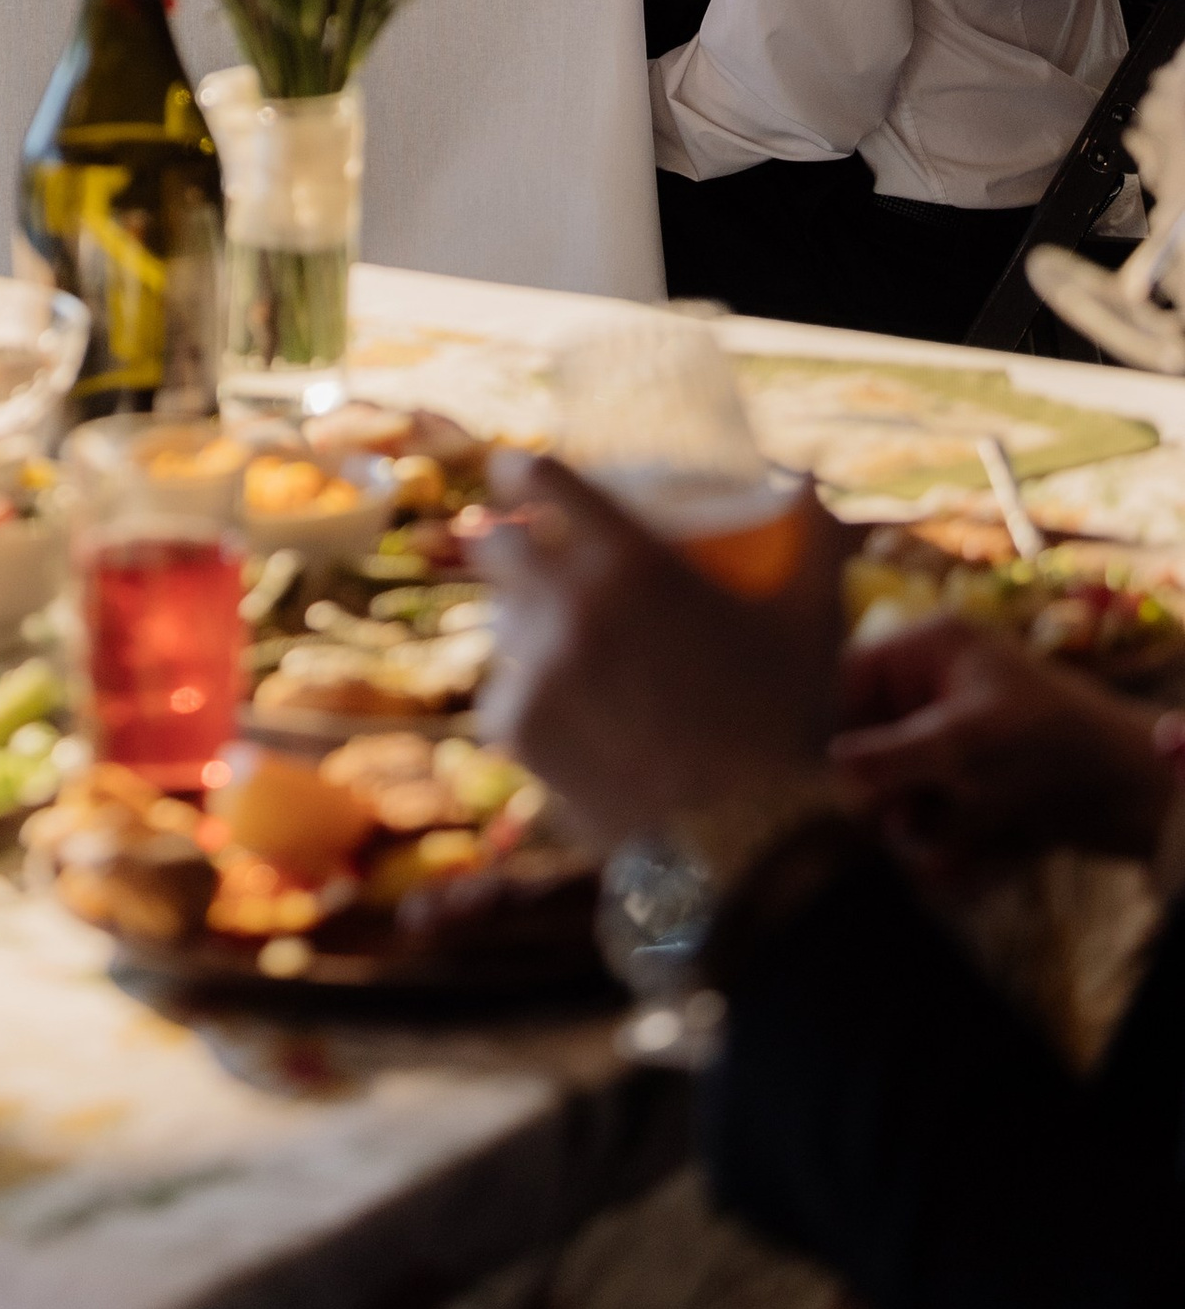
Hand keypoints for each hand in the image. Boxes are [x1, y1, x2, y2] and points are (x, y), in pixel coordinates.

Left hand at [474, 452, 846, 845]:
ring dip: (520, 623)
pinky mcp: (516, 727)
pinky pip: (501, 691)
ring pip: (499, 623)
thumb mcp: (808, 620)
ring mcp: (535, 667)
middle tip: (533, 556)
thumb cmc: (786, 723)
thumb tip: (811, 478)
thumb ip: (811, 541)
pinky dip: (523, 694)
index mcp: (630, 560)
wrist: (748, 841)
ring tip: (555, 643)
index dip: (517, 467)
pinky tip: (557, 706)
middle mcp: (569, 604)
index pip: (539, 478)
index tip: (515, 469)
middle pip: (499, 547)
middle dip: (509, 544)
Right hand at [831, 616, 1177, 883]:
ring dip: (927, 827)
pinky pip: (949, 817)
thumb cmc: (1047, 746)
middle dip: (894, 792)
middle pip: (883, 739)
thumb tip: (837, 763)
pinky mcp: (990, 782)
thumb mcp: (959, 748)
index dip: (855, 721)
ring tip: (946, 854)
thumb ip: (889, 758)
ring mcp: (969, 737)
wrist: (1133, 788)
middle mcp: (947, 686)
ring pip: (914, 787)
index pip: (861, 671)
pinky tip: (972, 870)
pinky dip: (957, 846)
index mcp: (938, 648)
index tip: (864, 770)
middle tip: (907, 825)